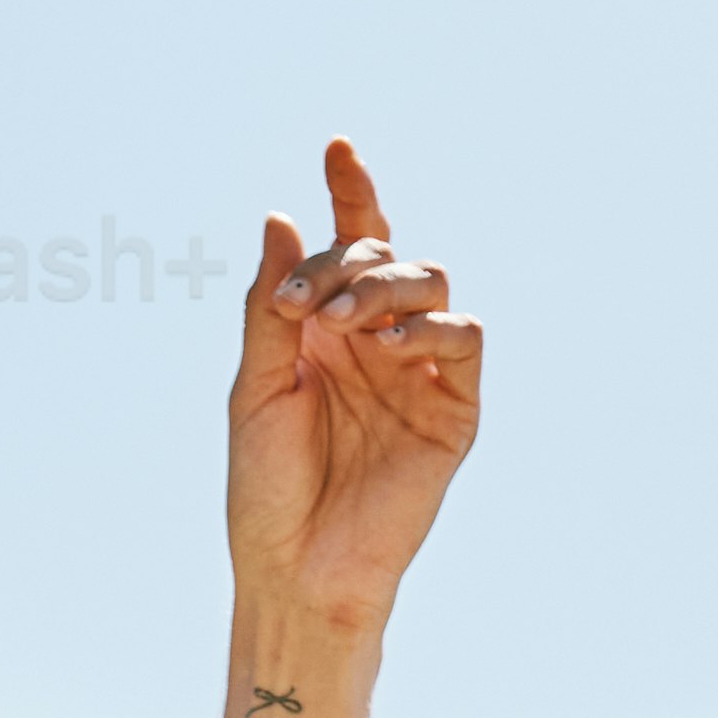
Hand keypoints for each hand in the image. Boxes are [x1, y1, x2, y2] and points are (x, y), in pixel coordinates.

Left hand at [227, 133, 482, 634]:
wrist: (295, 570)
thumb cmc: (266, 490)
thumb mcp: (255, 388)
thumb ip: (270, 306)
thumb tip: (282, 217)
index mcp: (326, 331)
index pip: (350, 245)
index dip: (351, 193)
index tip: (337, 147)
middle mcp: (376, 341)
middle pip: (386, 257)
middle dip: (345, 264)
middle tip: (301, 306)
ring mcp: (417, 372)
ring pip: (429, 285)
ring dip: (384, 288)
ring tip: (338, 324)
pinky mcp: (453, 408)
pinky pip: (462, 341)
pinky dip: (431, 328)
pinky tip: (391, 344)